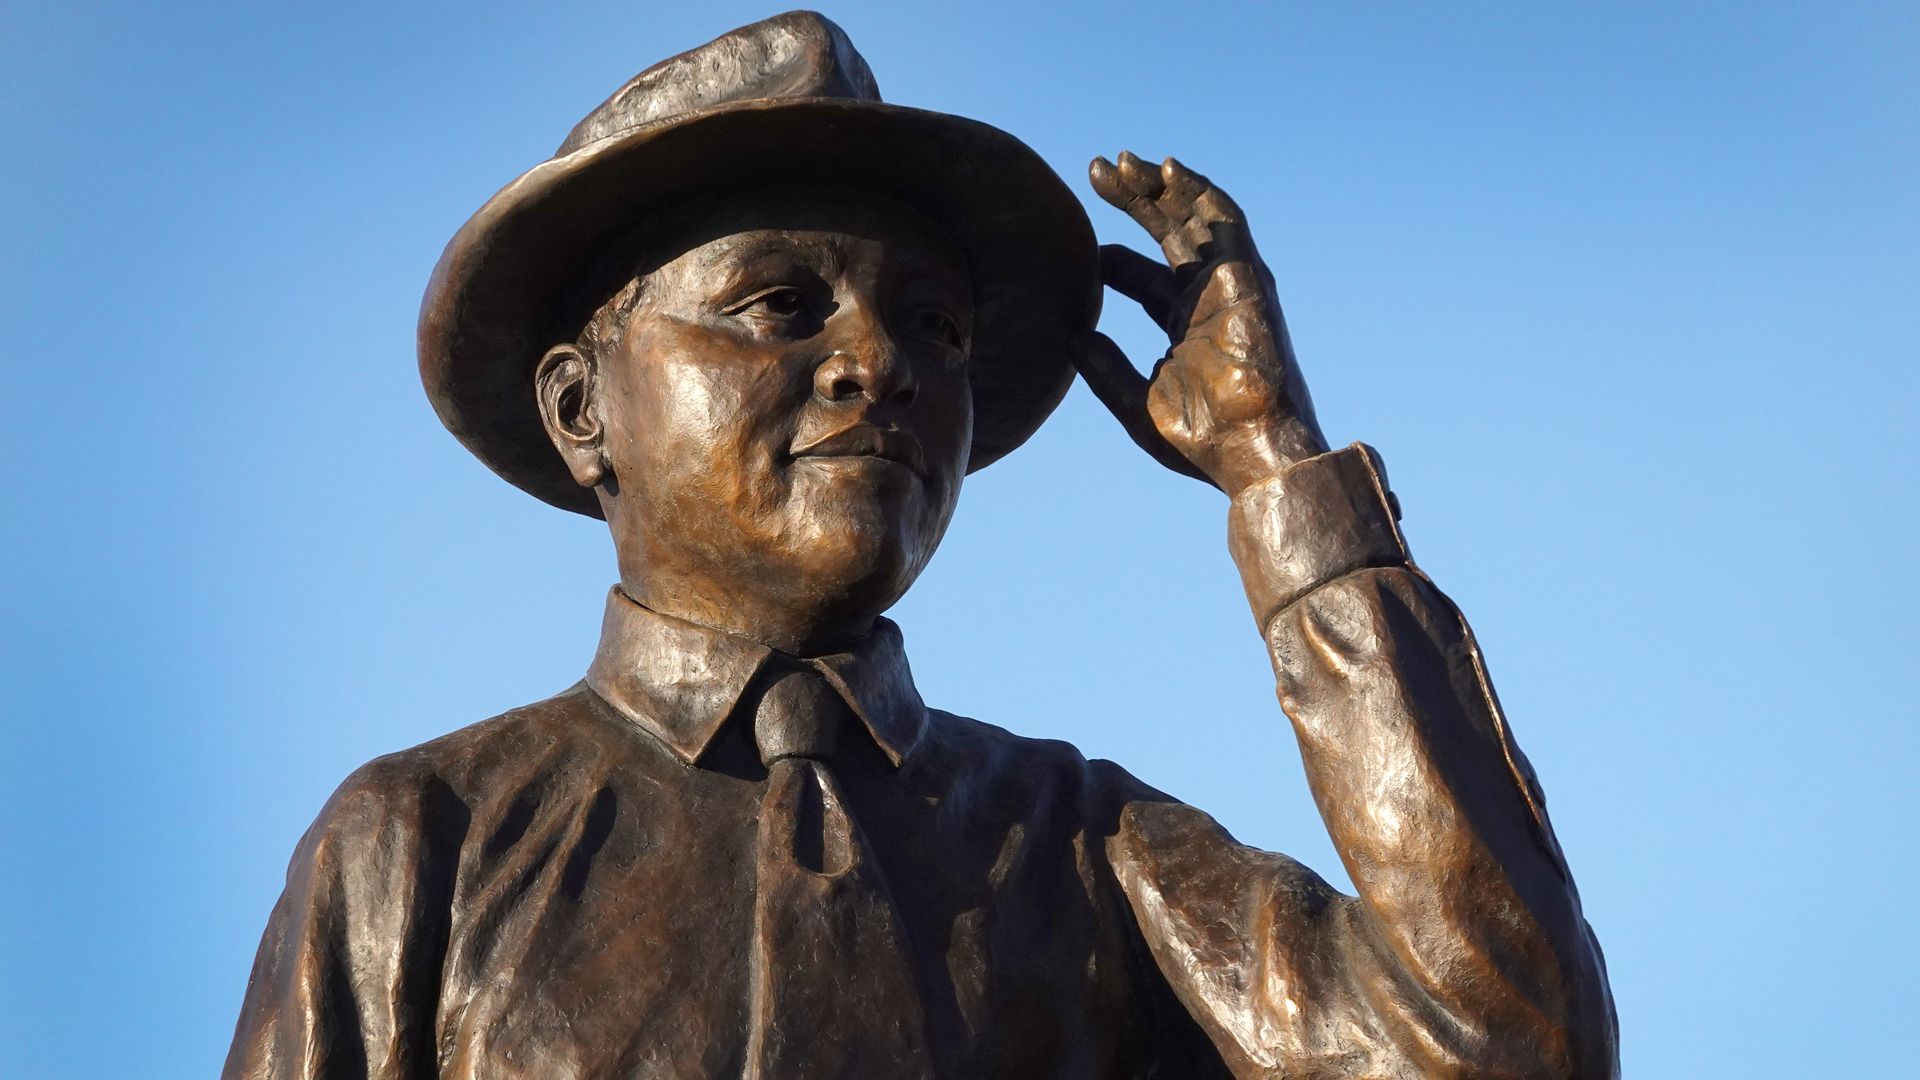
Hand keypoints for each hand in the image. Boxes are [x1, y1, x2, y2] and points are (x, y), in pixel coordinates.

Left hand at [1076, 152, 1328, 495]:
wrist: (1251, 452)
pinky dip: (1198, 190)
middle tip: (1095, 170)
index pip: (1142, 273)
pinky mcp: (1247, 276)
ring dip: (1160, 184)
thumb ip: (1104, 367)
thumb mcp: (1135, 401)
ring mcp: (1229, 282)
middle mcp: (1207, 295)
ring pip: (1194, 215)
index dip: (1110, 255)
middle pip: (1167, 231)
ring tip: (1121, 162)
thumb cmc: (1202, 441)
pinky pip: (1225, 219)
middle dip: (1134, 198)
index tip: (1076, 244)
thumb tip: (1069, 337)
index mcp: (1184, 322)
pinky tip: (1166, 169)